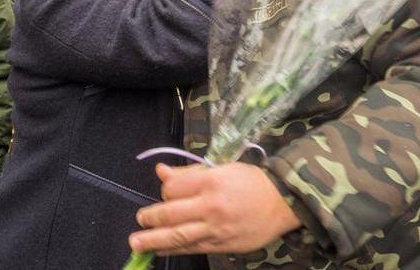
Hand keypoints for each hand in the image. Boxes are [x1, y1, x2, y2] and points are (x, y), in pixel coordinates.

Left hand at [129, 162, 300, 255]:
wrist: (282, 203)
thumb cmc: (251, 181)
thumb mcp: (222, 168)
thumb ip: (189, 173)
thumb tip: (161, 171)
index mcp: (211, 182)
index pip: (173, 188)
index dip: (165, 190)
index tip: (167, 190)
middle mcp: (211, 206)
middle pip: (171, 214)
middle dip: (151, 218)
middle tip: (139, 220)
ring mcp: (216, 228)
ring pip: (178, 236)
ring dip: (153, 240)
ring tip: (136, 243)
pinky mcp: (222, 245)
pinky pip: (192, 248)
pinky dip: (174, 249)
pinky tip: (160, 250)